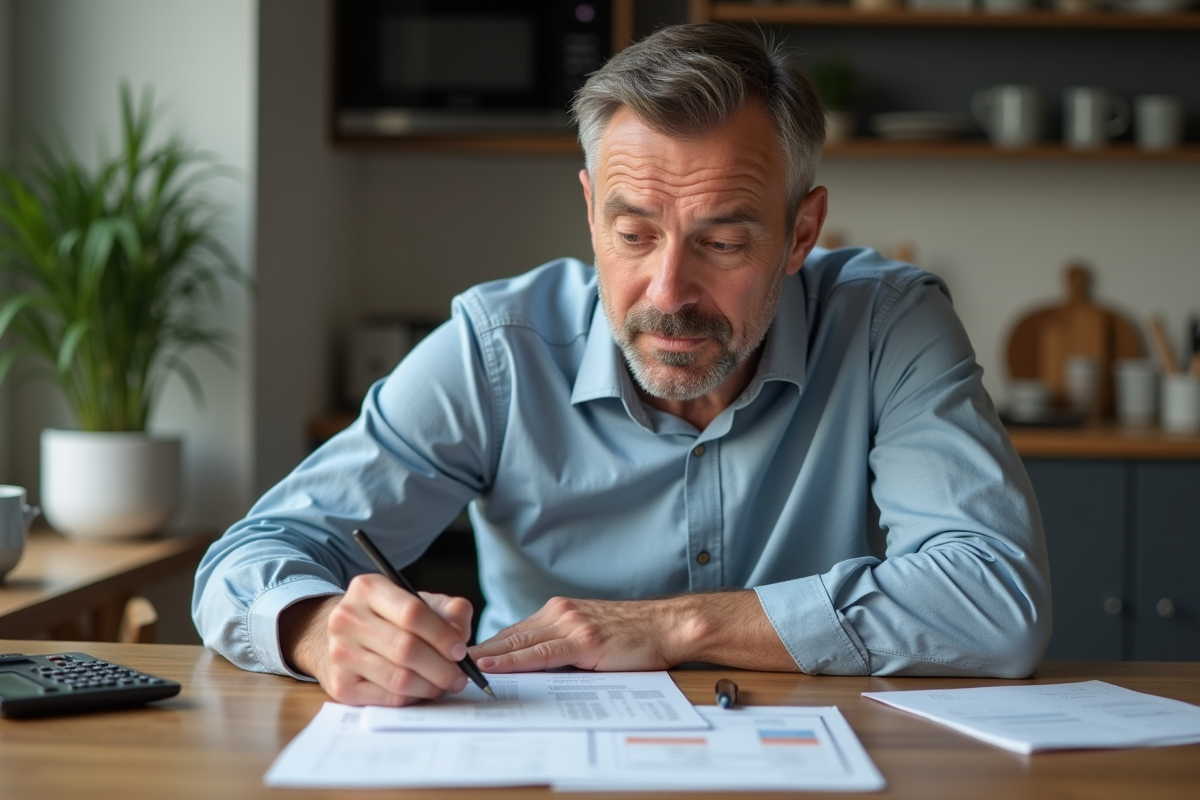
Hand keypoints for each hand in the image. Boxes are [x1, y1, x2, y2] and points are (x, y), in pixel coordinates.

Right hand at [280, 574, 474, 705]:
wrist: (339, 638)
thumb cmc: (387, 619)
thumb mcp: (417, 601)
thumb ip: (449, 611)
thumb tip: (460, 636)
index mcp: (368, 588)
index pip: (412, 613)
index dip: (442, 635)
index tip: (460, 650)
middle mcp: (347, 618)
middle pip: (406, 649)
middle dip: (442, 668)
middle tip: (460, 676)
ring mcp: (340, 653)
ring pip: (399, 678)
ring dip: (431, 687)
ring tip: (445, 684)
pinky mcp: (340, 685)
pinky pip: (389, 698)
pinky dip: (413, 698)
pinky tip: (422, 690)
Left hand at [469, 591, 799, 673]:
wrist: (669, 626)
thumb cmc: (634, 635)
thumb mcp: (591, 635)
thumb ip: (560, 645)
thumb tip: (528, 667)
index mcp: (558, 611)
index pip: (512, 632)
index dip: (484, 647)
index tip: (456, 660)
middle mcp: (559, 613)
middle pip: (507, 635)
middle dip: (476, 652)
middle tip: (444, 666)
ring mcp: (570, 624)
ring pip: (518, 642)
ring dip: (486, 658)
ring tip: (456, 670)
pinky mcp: (583, 640)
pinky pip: (539, 653)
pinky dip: (512, 661)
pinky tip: (492, 667)